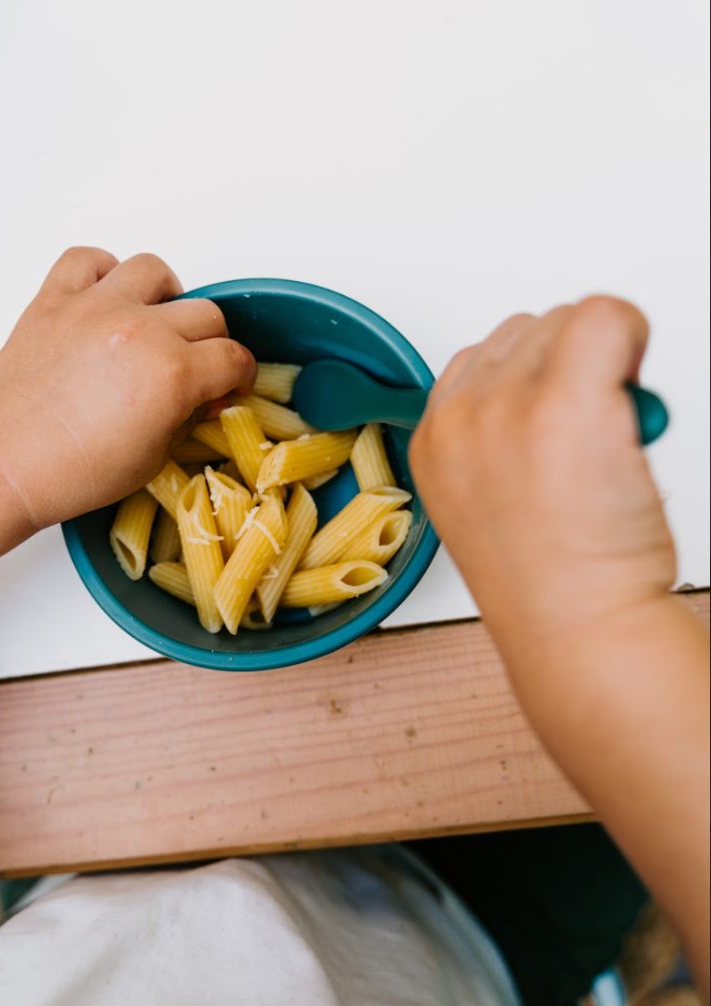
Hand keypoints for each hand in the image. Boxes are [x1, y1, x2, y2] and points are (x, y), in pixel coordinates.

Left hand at [0, 249, 255, 529]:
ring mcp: (94, 308)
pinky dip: (103, 273)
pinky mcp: (53, 300)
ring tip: (154, 322)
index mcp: (173, 374)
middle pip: (206, 314)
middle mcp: (140, 330)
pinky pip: (87, 259)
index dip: (240, 376)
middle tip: (195, 366)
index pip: (233, 358)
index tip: (230, 386)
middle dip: (211, 344)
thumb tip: (203, 396)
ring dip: (165, 296)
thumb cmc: (77, 473)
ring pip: (153, 271)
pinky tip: (105, 302)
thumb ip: (188, 416)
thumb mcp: (156, 458)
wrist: (8, 465)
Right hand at [409, 296, 675, 646]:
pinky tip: (632, 399)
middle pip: (526, 332)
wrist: (577, 627)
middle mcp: (459, 417)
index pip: (482, 359)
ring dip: (598, 363)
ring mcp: (506, 408)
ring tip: (604, 437)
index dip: (534, 379)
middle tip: (588, 434)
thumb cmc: (547, 580)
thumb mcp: (483, 505)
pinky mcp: (563, 403)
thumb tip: (543, 394)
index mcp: (434, 440)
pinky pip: (607, 317)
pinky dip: (632, 340)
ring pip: (566, 323)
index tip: (554, 420)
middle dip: (567, 366)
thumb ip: (493, 438)